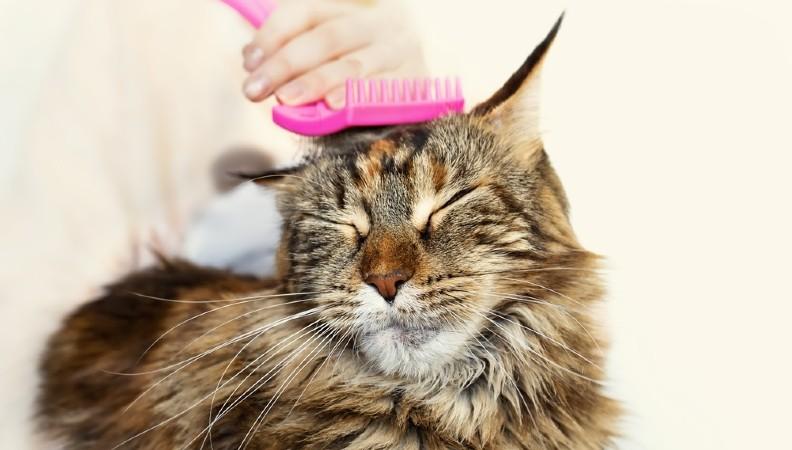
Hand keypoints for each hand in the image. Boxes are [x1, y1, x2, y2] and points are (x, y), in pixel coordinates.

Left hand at [241, 0, 426, 108]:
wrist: (427, 91)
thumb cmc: (367, 78)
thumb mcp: (335, 55)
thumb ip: (299, 55)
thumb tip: (254, 61)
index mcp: (356, 9)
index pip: (307, 11)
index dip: (274, 34)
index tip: (248, 62)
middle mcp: (381, 23)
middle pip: (327, 37)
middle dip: (285, 63)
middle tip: (253, 90)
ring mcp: (401, 52)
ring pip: (352, 64)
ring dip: (315, 82)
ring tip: (285, 100)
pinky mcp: (416, 82)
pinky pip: (381, 91)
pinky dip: (355, 98)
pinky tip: (334, 106)